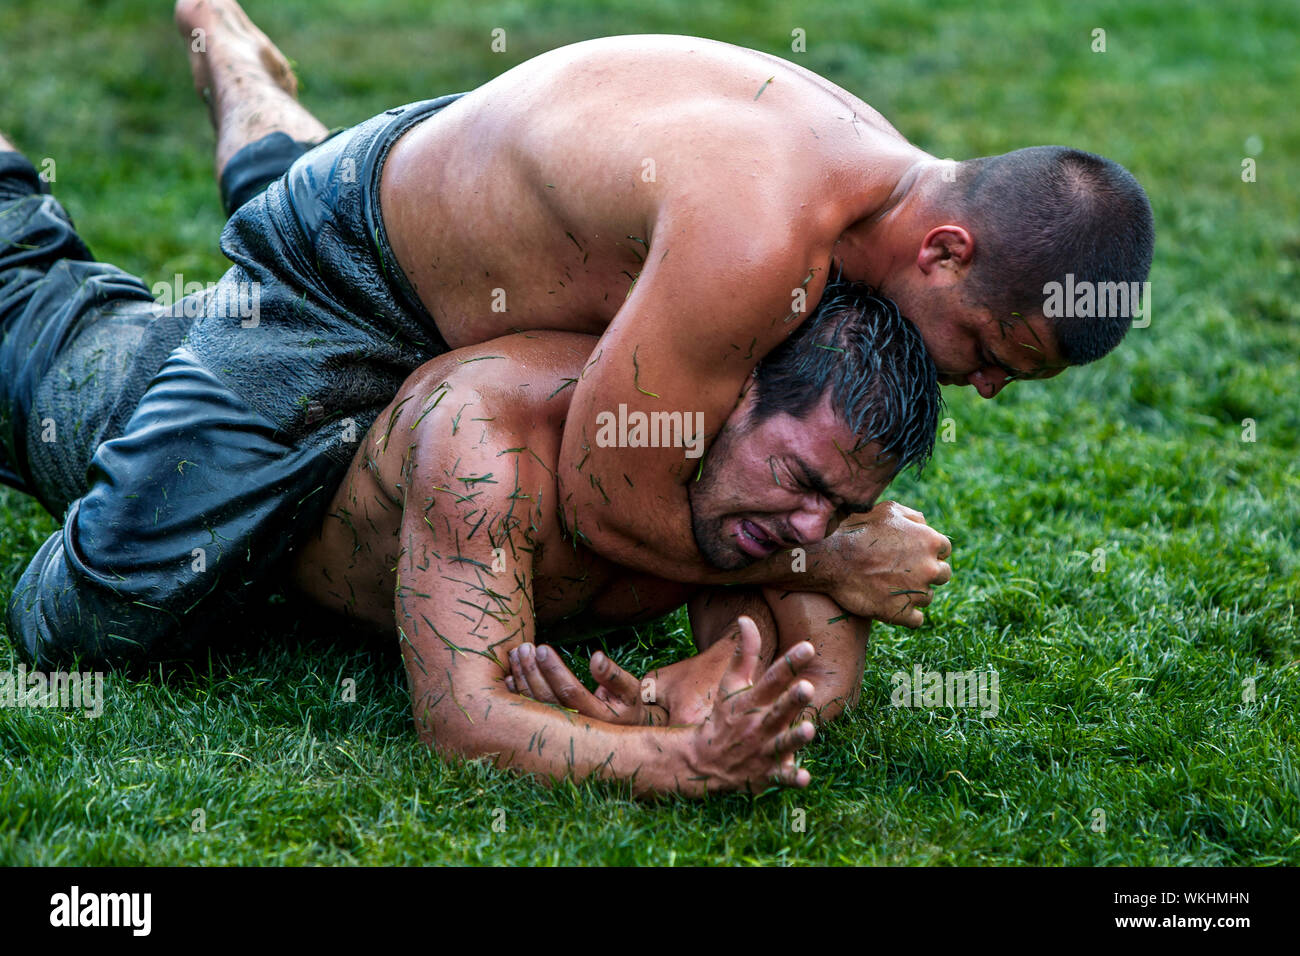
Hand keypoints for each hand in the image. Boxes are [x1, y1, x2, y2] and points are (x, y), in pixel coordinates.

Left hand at [505, 642, 667, 724]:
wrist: (626, 734)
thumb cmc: (628, 705)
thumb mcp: (630, 689)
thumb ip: (613, 674)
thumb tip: (596, 657)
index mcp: (597, 717)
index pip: (569, 691)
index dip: (554, 670)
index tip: (541, 648)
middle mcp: (576, 728)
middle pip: (547, 699)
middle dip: (532, 671)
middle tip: (523, 648)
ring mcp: (561, 732)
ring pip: (534, 706)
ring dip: (522, 679)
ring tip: (515, 654)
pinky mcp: (551, 730)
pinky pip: (529, 714)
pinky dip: (516, 695)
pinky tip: (507, 677)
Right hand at [685, 615, 816, 792]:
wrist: (703, 761)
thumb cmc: (724, 718)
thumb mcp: (731, 685)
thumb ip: (745, 653)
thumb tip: (747, 618)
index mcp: (752, 702)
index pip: (772, 679)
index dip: (790, 663)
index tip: (808, 647)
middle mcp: (759, 725)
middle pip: (778, 710)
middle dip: (792, 700)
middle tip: (807, 687)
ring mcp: (763, 751)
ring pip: (781, 744)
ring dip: (793, 738)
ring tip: (809, 729)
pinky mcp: (767, 774)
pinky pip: (780, 778)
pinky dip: (791, 779)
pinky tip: (804, 778)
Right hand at [814, 501, 951, 625]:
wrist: (831, 560)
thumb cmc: (856, 532)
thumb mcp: (886, 511)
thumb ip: (913, 517)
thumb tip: (925, 525)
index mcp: (930, 541)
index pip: (944, 549)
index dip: (928, 551)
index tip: (912, 554)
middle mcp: (929, 568)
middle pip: (943, 574)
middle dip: (927, 573)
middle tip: (904, 572)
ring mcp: (917, 593)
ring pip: (928, 597)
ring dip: (914, 593)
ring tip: (889, 587)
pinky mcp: (902, 613)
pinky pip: (916, 619)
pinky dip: (906, 615)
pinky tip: (891, 606)